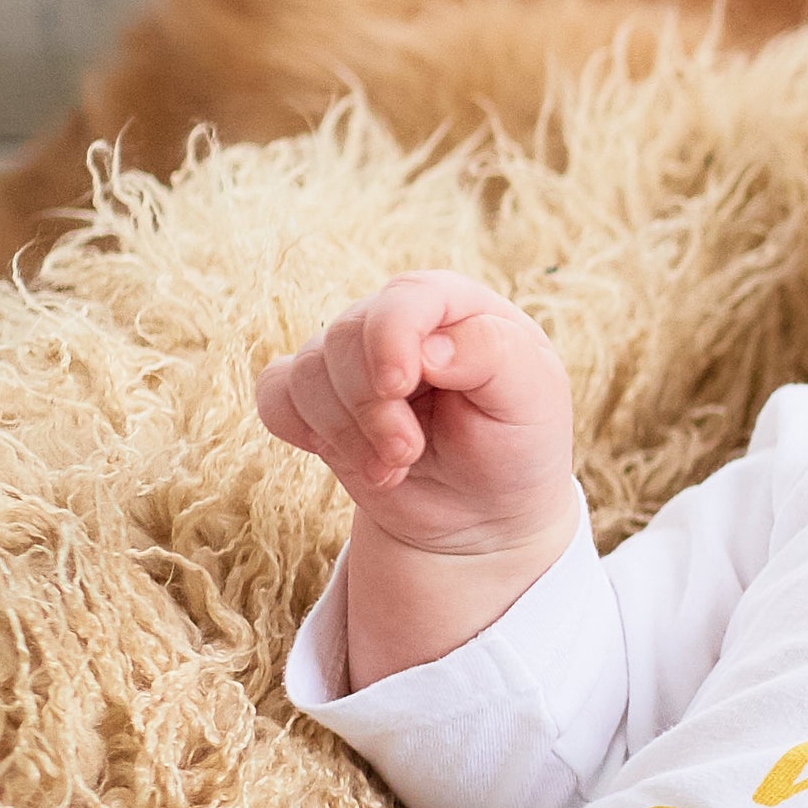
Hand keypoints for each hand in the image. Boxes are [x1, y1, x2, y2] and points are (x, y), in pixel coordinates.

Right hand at [256, 272, 578, 683]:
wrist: (482, 509)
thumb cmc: (515, 444)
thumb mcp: (532, 399)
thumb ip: (493, 355)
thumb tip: (429, 349)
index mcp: (455, 306)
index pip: (406, 298)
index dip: (391, 338)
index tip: (398, 388)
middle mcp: (397, 322)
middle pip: (345, 338)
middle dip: (372, 408)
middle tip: (408, 452)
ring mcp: (351, 359)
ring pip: (307, 374)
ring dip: (347, 433)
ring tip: (396, 464)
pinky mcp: (317, 399)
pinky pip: (275, 397)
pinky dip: (302, 430)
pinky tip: (350, 455)